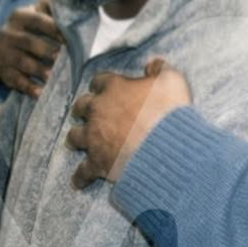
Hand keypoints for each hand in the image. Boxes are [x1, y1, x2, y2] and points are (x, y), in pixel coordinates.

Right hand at [0, 0, 63, 97]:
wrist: (5, 45)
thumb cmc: (32, 27)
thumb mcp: (38, 12)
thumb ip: (53, 7)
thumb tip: (76, 4)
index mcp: (18, 16)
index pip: (37, 20)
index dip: (54, 28)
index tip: (69, 37)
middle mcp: (7, 33)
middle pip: (28, 42)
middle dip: (47, 50)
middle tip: (63, 57)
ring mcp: (2, 53)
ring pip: (22, 62)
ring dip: (38, 70)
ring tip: (52, 76)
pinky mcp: (2, 71)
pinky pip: (15, 80)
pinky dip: (28, 87)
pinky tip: (40, 93)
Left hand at [68, 57, 191, 188]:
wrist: (166, 148)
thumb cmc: (170, 112)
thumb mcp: (172, 81)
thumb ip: (161, 69)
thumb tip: (153, 64)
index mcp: (115, 89)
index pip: (100, 81)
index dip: (102, 84)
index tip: (103, 87)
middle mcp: (98, 111)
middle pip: (81, 107)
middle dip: (84, 109)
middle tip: (86, 113)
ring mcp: (94, 138)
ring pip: (74, 136)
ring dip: (76, 138)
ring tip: (76, 141)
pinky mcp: (97, 162)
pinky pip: (83, 172)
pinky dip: (81, 178)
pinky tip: (78, 182)